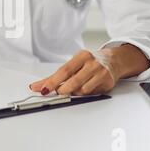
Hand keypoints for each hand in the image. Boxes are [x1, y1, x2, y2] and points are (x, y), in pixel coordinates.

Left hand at [29, 45, 149, 95]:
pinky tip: (86, 88)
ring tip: (74, 88)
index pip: (64, 70)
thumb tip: (36, 87)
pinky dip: (85, 94)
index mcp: (82, 56)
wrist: (113, 61)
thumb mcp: (73, 65)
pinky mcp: (108, 83)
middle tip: (58, 92)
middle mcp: (92, 63)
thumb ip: (54, 77)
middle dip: (63, 90)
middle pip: (74, 81)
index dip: (52, 81)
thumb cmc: (88, 63)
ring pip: (82, 90)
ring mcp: (101, 73)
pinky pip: (92, 94)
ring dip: (74, 93)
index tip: (43, 89)